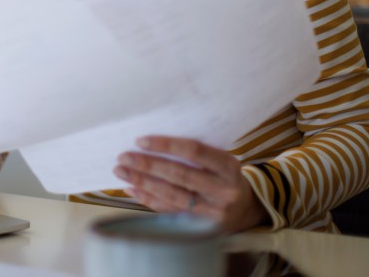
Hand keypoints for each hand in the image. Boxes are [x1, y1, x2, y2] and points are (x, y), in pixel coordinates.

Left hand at [113, 136, 268, 232]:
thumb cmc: (225, 176)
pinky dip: (148, 199)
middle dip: (148, 165)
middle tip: (124, 157)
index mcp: (229, 167)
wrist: (246, 209)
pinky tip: (133, 189)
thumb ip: (195, 153)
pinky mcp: (201, 227)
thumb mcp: (221, 160)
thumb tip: (150, 144)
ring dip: (143, 182)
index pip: (194, 151)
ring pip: (172, 195)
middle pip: (179, 175)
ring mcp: (212, 211)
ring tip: (122, 172)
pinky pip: (169, 211)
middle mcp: (223, 190)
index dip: (166, 145)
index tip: (141, 141)